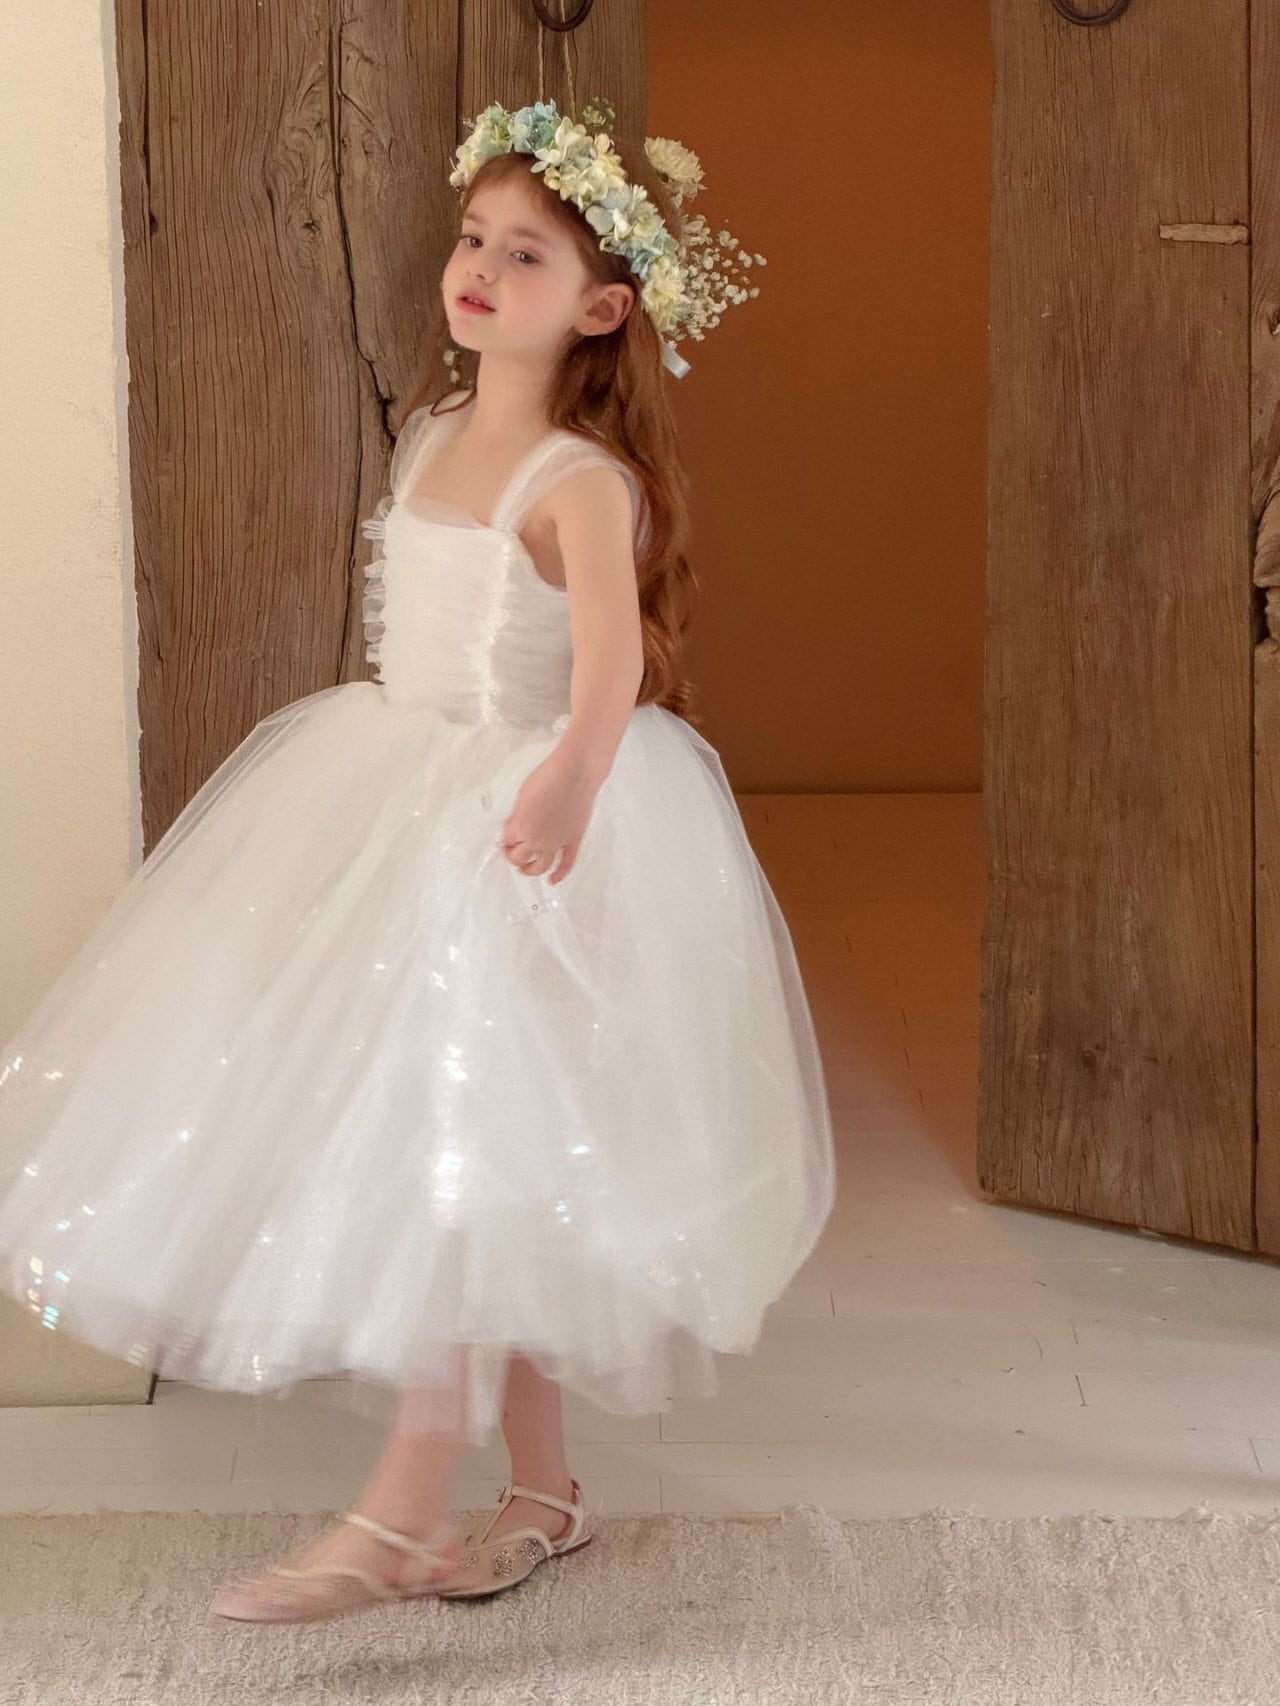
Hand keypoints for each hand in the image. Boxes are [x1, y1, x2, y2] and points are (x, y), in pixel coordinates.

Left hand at [499, 752, 598, 884]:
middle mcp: (537, 840)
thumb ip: (518, 815)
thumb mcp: (523, 795)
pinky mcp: (573, 841)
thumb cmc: (548, 776)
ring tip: (525, 869)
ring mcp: (557, 843)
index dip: (505, 839)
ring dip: (530, 871)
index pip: (506, 841)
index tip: (506, 836)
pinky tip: (553, 880)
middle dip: (513, 856)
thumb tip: (516, 825)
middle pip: (519, 858)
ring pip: (540, 867)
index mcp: (520, 827)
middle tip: (512, 851)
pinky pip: (567, 864)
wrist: (576, 772)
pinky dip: (560, 874)